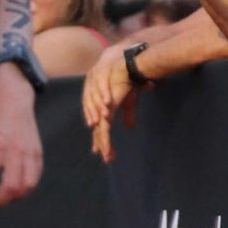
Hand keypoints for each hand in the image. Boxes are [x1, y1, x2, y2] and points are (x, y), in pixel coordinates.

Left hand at [0, 64, 41, 214]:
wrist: (14, 95)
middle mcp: (14, 151)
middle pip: (10, 188)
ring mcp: (29, 153)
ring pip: (26, 186)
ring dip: (12, 198)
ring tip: (0, 197)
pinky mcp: (38, 153)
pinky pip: (35, 177)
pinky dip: (25, 188)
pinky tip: (15, 187)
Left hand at [82, 44, 142, 162]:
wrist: (127, 69)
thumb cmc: (128, 82)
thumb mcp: (129, 102)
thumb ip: (128, 115)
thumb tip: (129, 128)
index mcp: (103, 106)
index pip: (100, 125)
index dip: (101, 138)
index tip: (105, 152)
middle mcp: (99, 107)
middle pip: (98, 130)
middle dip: (102, 144)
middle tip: (107, 158)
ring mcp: (101, 108)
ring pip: (101, 131)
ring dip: (104, 144)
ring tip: (108, 156)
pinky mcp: (106, 108)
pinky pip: (104, 126)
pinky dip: (106, 138)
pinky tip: (107, 149)